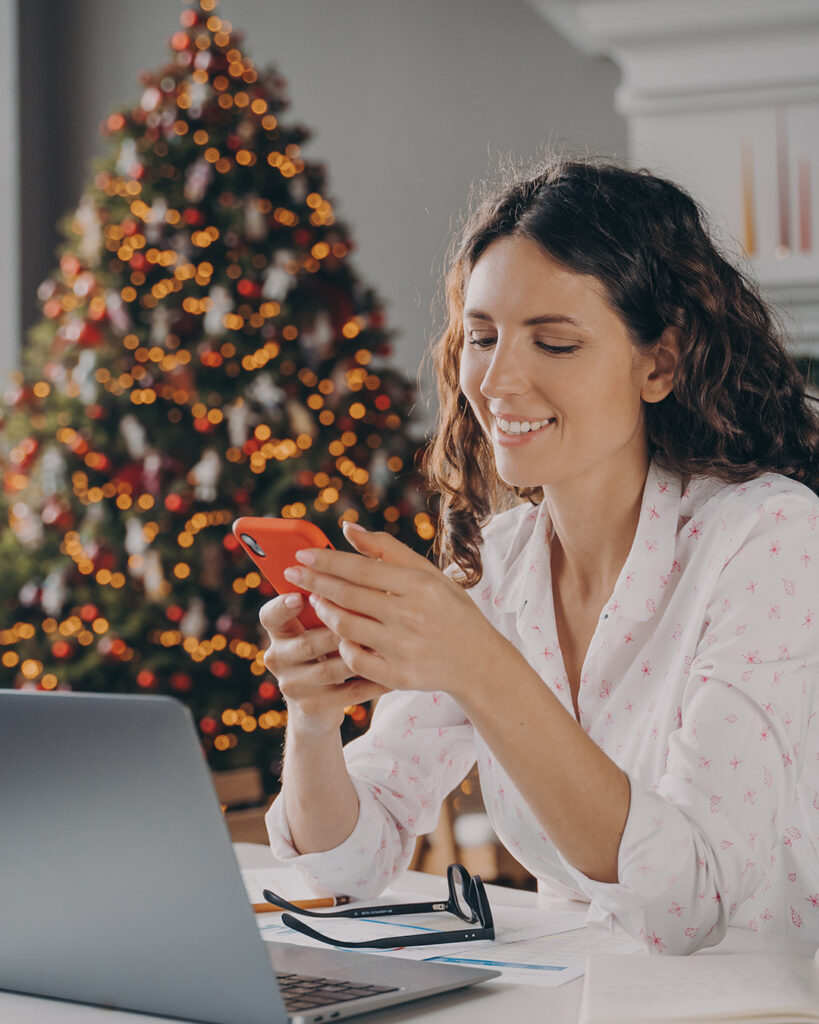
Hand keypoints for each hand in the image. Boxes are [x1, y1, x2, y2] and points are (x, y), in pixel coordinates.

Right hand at [258, 592, 388, 735]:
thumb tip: (343, 560)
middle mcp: (278, 657)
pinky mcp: (312, 706)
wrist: (318, 703)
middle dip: (339, 632)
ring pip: (330, 669)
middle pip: (308, 643)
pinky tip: (392, 673)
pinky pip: (348, 692)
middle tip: (368, 619)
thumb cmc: (325, 647)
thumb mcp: (317, 624)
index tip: (300, 597)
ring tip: (387, 645)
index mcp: (278, 630)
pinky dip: (372, 682)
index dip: (282, 607)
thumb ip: (326, 596)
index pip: (270, 615)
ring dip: (360, 657)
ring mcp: (293, 684)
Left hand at [281, 521, 517, 700]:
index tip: (301, 555)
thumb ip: (386, 549)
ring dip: (324, 612)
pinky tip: (337, 634)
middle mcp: (413, 615)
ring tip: (315, 601)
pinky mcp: (400, 676)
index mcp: (420, 585)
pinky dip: (341, 645)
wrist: (478, 661)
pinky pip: (355, 659)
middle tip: (291, 574)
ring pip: (346, 627)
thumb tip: (345, 528)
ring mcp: (405, 648)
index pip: (361, 569)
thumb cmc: (449, 609)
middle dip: (314, 583)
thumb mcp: (428, 574)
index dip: (327, 561)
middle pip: (348, 596)